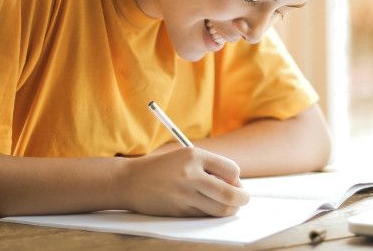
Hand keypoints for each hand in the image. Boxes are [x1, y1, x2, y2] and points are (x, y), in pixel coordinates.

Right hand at [120, 147, 248, 216]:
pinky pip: (205, 215)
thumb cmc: (162, 168)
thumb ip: (209, 167)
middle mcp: (190, 175)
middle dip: (242, 198)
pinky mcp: (179, 210)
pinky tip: (206, 206)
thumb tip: (236, 185)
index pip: (232, 170)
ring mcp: (184, 194)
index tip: (234, 182)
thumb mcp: (185, 157)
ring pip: (221, 209)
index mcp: (194, 156)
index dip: (237, 178)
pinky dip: (211, 213)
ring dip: (230, 209)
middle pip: (230, 194)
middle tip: (243, 198)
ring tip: (227, 205)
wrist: (129, 181)